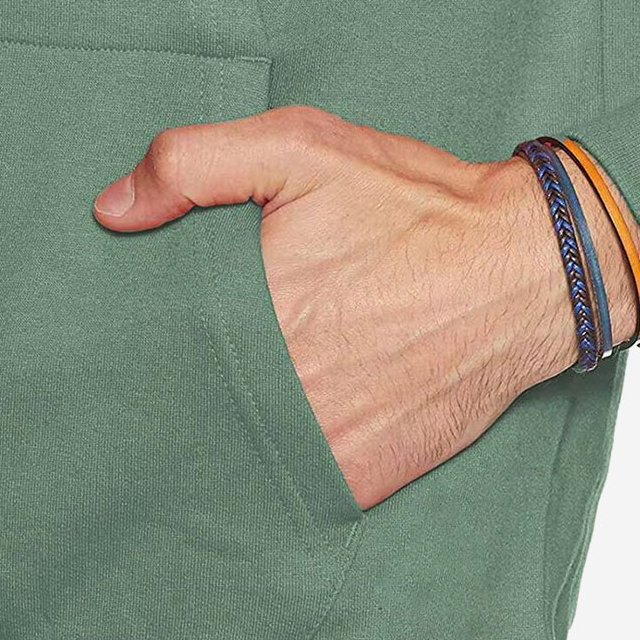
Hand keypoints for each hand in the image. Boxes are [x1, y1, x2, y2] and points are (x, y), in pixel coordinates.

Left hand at [94, 106, 639, 507]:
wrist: (527, 273)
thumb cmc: (418, 209)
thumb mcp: (305, 146)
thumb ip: (196, 163)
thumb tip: (113, 210)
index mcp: (246, 308)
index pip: (151, 340)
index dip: (135, 336)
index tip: (122, 334)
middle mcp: (274, 384)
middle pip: (185, 402)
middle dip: (167, 391)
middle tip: (152, 380)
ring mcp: (317, 439)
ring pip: (228, 454)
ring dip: (210, 441)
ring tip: (196, 421)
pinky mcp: (357, 477)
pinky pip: (285, 492)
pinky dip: (264, 480)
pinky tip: (255, 454)